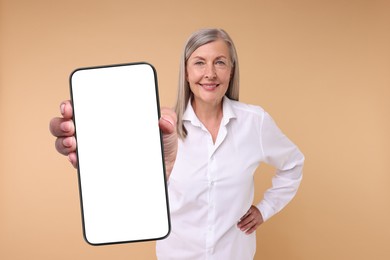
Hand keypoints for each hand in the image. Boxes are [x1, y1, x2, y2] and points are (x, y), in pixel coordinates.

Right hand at [49, 101, 177, 177]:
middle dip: (60, 123)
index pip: (82, 106)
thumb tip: (162, 120)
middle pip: (65, 124)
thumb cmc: (160, 143)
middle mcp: (96, 131)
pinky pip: (78, 163)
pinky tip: (77, 158)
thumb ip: (168, 119)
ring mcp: (94, 149)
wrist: (163, 170)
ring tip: (74, 142)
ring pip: (65, 143)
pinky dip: (74, 160)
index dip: (69, 105)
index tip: (69, 107)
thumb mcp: (167, 127)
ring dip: (62, 142)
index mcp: (109, 116)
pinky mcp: (96, 167)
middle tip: (71, 126)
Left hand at [237, 205, 263, 234]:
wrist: (262, 211)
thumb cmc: (252, 210)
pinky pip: (254, 228)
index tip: (238, 219)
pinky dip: (250, 231)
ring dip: (246, 227)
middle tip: (238, 226)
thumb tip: (238, 218)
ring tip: (241, 229)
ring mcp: (257, 219)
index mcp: (251, 209)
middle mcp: (254, 214)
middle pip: (248, 219)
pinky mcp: (258, 223)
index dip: (242, 216)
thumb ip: (244, 212)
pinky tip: (246, 233)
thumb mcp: (249, 208)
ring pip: (251, 224)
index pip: (246, 213)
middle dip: (243, 223)